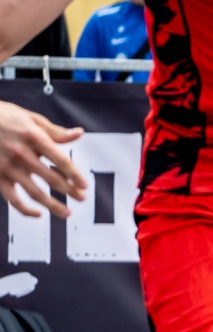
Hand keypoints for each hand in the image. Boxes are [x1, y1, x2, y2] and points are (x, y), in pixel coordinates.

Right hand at [0, 102, 86, 217]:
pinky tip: (39, 214)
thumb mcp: (31, 119)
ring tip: (67, 213)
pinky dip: (25, 209)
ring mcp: (8, 166)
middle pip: (51, 178)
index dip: (75, 174)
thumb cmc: (6, 117)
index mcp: (33, 137)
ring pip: (34, 192)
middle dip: (70, 191)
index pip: (60, 160)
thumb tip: (78, 134)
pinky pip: (12, 199)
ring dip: (53, 205)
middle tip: (82, 198)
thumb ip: (55, 131)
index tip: (85, 185)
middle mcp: (21, 153)